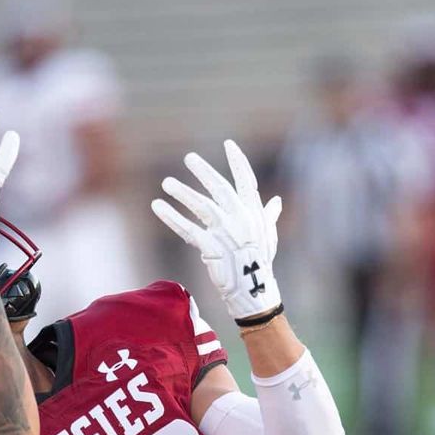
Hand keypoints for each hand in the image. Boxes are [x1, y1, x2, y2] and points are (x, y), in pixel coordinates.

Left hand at [152, 140, 283, 320]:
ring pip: (201, 206)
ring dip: (183, 193)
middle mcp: (241, 219)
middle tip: (189, 158)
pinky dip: (171, 217)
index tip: (228, 144)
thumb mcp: (268, 236)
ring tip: (166, 182)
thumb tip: (276, 201)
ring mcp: (226, 233)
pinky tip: (158, 206)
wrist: (253, 291)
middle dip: (205, 172)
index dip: (238, 162)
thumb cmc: (260, 263)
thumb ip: (268, 215)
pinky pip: (187, 228)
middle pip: (220, 188)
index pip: (247, 181)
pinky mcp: (210, 247)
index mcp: (255, 213)